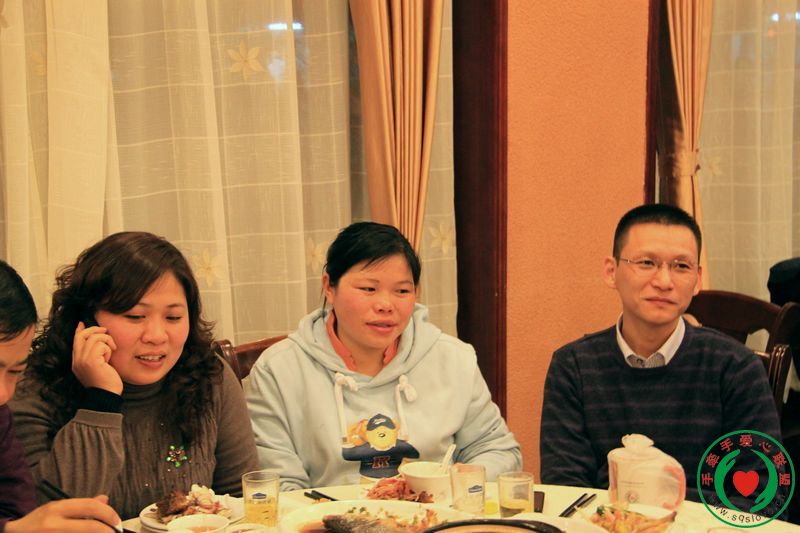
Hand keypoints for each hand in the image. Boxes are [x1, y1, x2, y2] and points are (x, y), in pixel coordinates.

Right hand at [5, 495, 121, 532]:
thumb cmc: (36, 524)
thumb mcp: (56, 509)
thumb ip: (81, 506)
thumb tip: (105, 499)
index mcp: (57, 509)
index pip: (90, 506)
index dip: (109, 514)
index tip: (117, 522)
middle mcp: (53, 524)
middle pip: (90, 527)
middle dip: (108, 531)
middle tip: (115, 532)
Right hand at [72, 322, 121, 394]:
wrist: (107, 395)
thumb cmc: (106, 381)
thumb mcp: (97, 366)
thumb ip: (94, 354)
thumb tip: (96, 340)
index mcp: (77, 362)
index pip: (75, 341)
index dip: (79, 331)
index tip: (82, 324)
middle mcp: (77, 361)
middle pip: (82, 336)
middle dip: (95, 330)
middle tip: (106, 332)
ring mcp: (82, 361)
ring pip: (94, 338)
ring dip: (106, 341)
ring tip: (111, 350)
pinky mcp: (91, 361)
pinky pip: (100, 345)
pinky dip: (108, 349)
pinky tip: (109, 358)